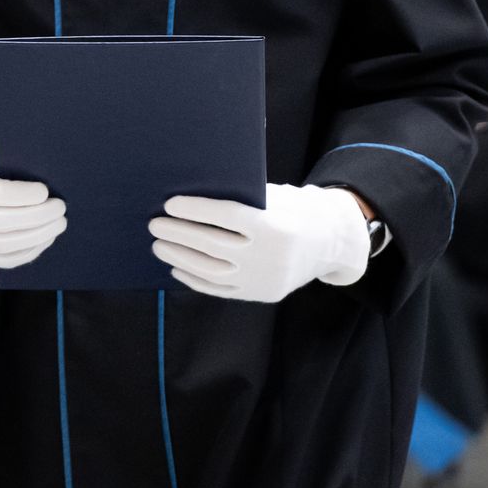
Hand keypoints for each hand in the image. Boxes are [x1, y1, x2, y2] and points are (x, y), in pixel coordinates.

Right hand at [0, 130, 66, 268]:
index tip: (44, 190)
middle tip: (60, 208)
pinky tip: (46, 238)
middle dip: (35, 216)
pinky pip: (2, 258)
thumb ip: (15, 156)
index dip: (19, 195)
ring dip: (35, 236)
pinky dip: (27, 252)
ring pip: (1, 244)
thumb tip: (47, 166)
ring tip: (59, 224)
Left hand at [148, 184, 370, 302]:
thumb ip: (245, 197)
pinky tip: (178, 268)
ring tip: (160, 245)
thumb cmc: (298, 211)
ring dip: (180, 257)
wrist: (332, 244)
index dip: (195, 210)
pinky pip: (221, 290)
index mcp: (275, 227)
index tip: (170, 204)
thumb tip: (198, 193)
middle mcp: (269, 257)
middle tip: (155, 224)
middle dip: (179, 234)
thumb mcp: (278, 197)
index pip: (226, 217)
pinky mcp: (261, 294)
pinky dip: (196, 280)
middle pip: (213, 245)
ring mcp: (264, 279)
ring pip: (212, 271)